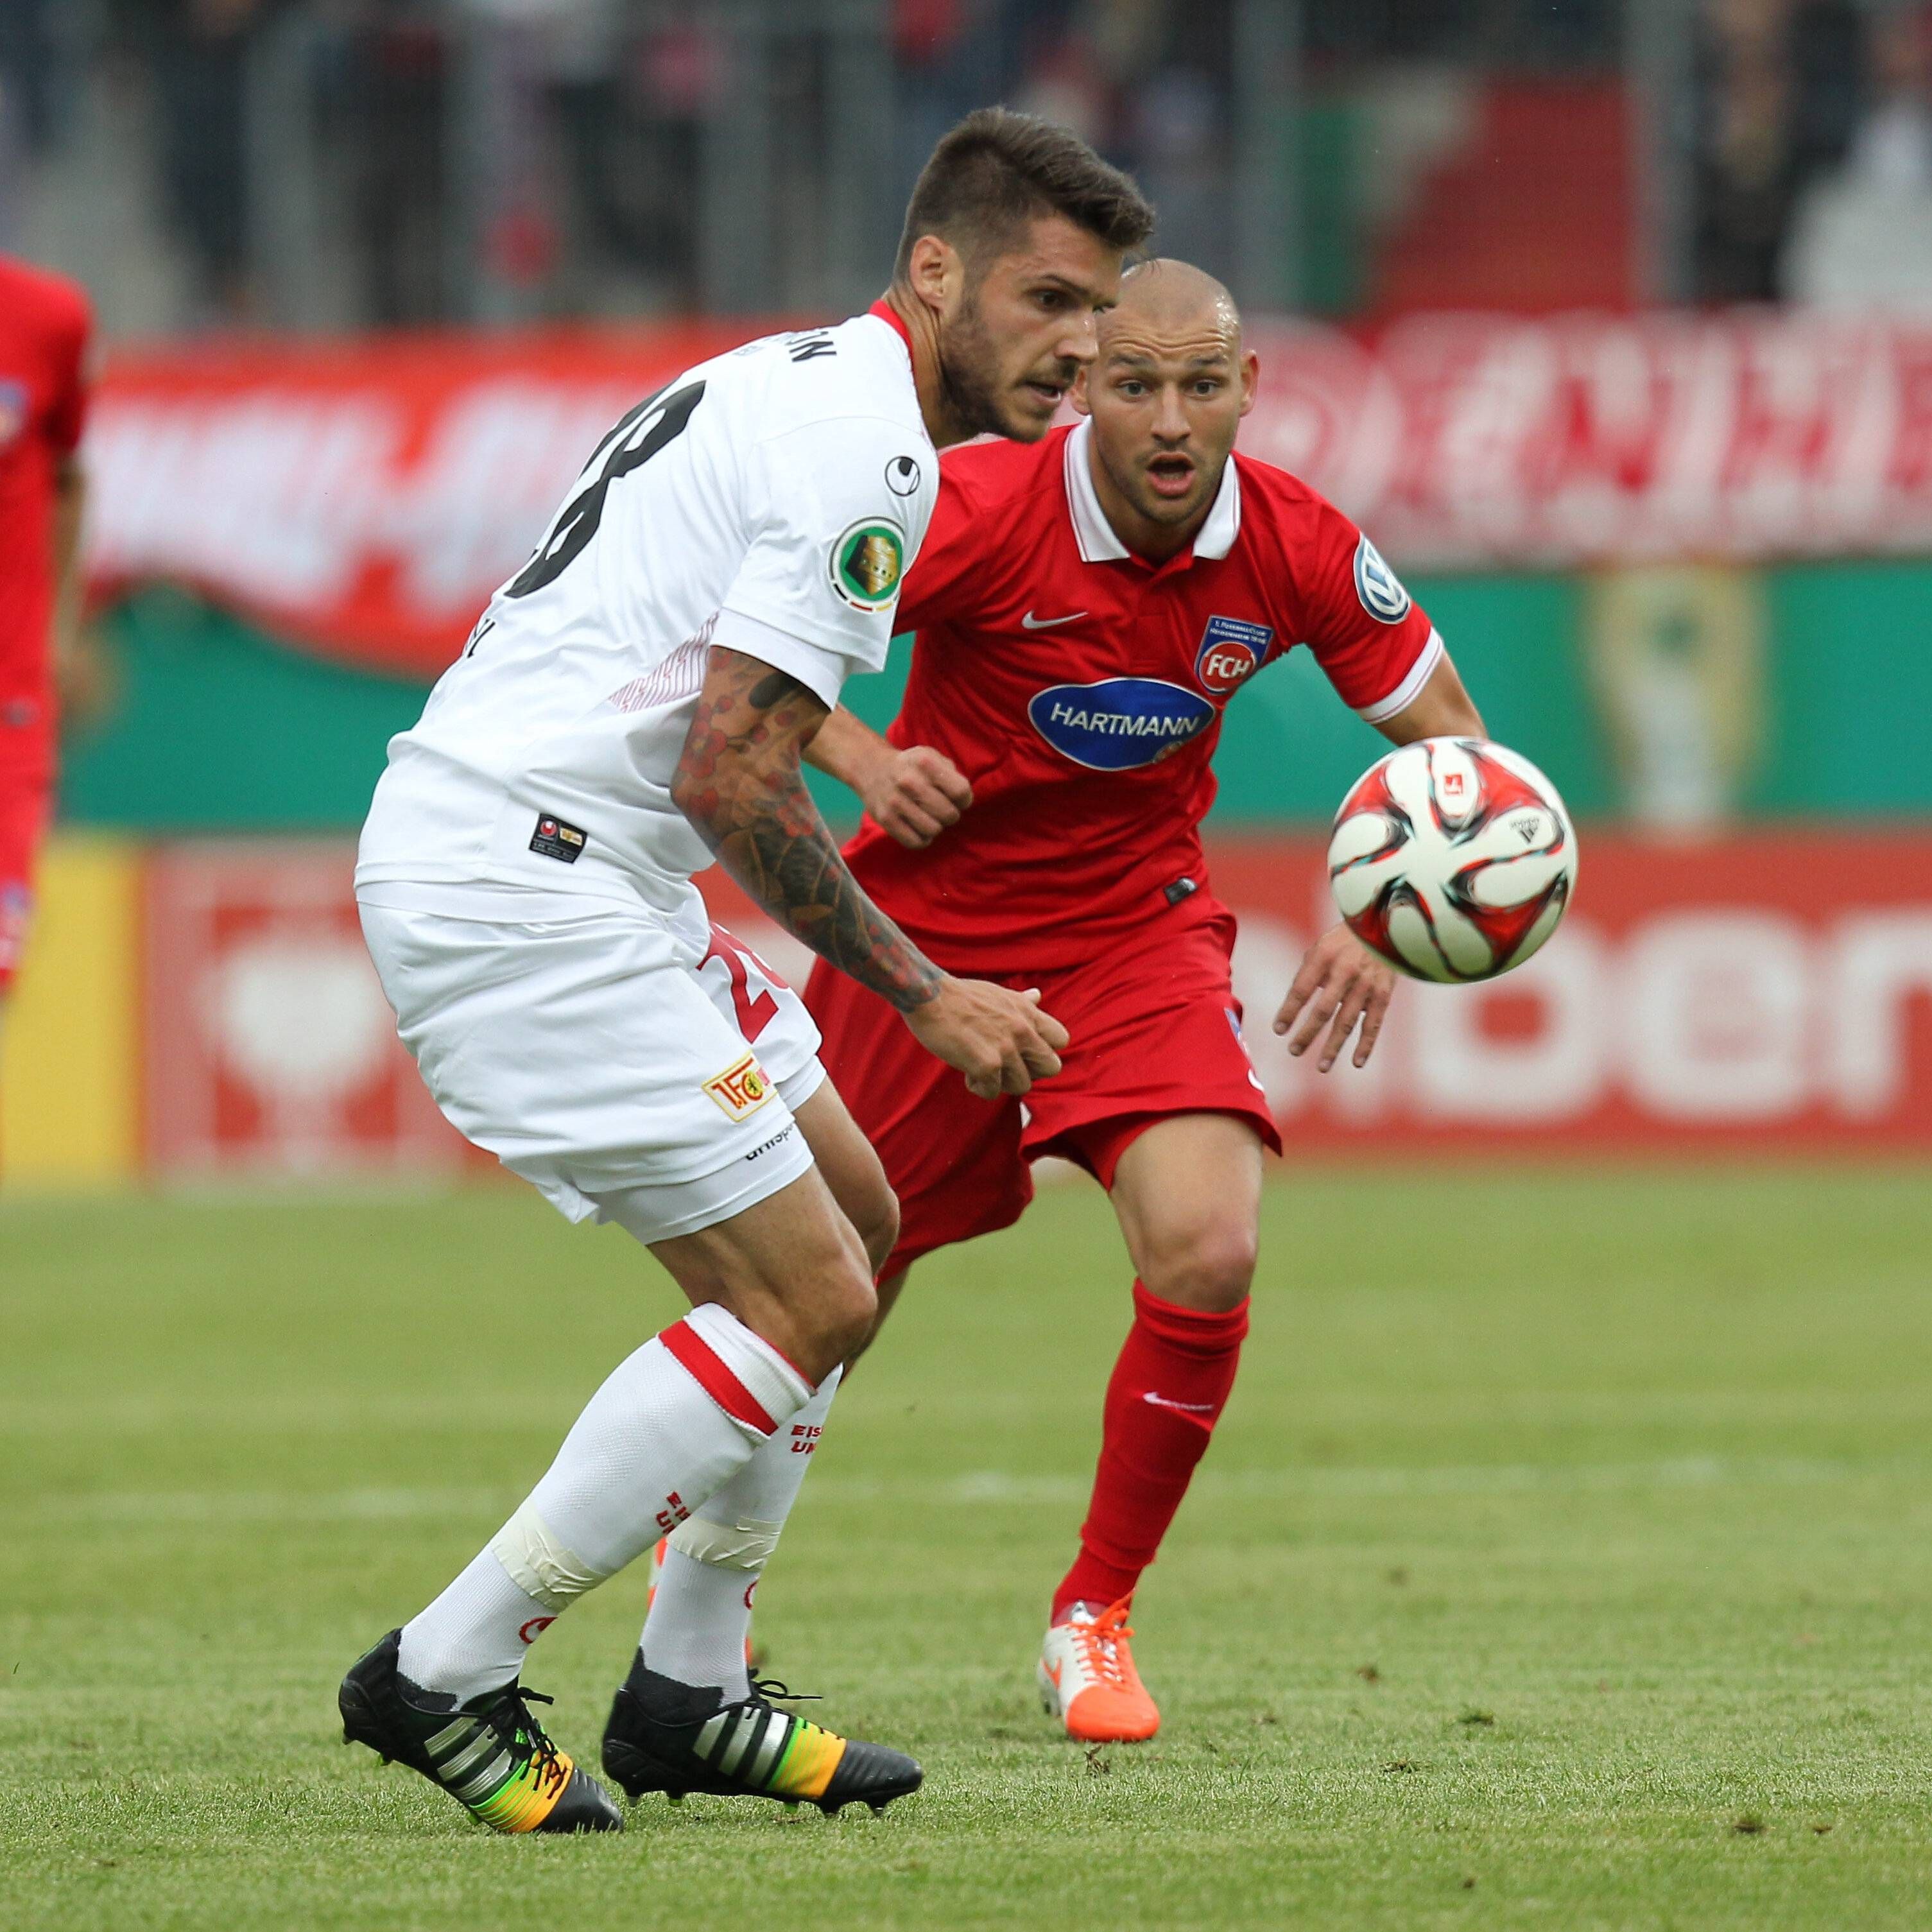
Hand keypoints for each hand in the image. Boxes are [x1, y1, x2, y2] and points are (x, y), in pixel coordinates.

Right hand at [860, 745, 971, 849]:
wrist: (872, 769)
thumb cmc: (911, 766)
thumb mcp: (932, 757)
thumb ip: (951, 775)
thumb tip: (963, 800)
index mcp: (925, 763)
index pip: (960, 791)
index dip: (965, 800)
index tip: (959, 800)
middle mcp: (909, 782)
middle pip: (949, 814)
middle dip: (951, 815)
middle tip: (942, 809)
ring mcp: (895, 802)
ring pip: (933, 830)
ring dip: (936, 827)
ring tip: (930, 818)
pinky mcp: (886, 819)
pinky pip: (915, 842)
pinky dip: (923, 839)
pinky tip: (920, 829)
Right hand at [904, 976, 1067, 1098]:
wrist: (929, 996)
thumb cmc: (960, 995)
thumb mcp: (998, 994)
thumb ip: (1022, 1002)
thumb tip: (1037, 995)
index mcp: (1027, 1012)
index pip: (1061, 1040)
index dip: (1045, 1050)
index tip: (1024, 1050)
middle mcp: (1022, 1031)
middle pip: (1051, 1068)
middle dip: (1030, 1071)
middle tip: (1007, 1066)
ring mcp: (1006, 1049)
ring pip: (1022, 1086)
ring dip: (1001, 1082)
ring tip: (981, 1068)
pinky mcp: (986, 1065)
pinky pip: (992, 1092)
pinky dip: (978, 1086)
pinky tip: (966, 1071)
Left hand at [1273, 924, 1396, 1071]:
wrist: (1386, 926)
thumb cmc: (1345, 940)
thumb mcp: (1321, 946)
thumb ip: (1308, 973)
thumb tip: (1295, 1003)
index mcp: (1324, 958)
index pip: (1302, 990)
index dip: (1289, 1011)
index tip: (1279, 1030)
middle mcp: (1345, 972)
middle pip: (1323, 1010)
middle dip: (1307, 1033)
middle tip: (1294, 1051)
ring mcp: (1365, 985)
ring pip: (1347, 1022)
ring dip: (1333, 1046)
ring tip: (1322, 1066)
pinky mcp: (1383, 995)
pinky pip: (1373, 1024)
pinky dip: (1366, 1045)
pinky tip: (1357, 1062)